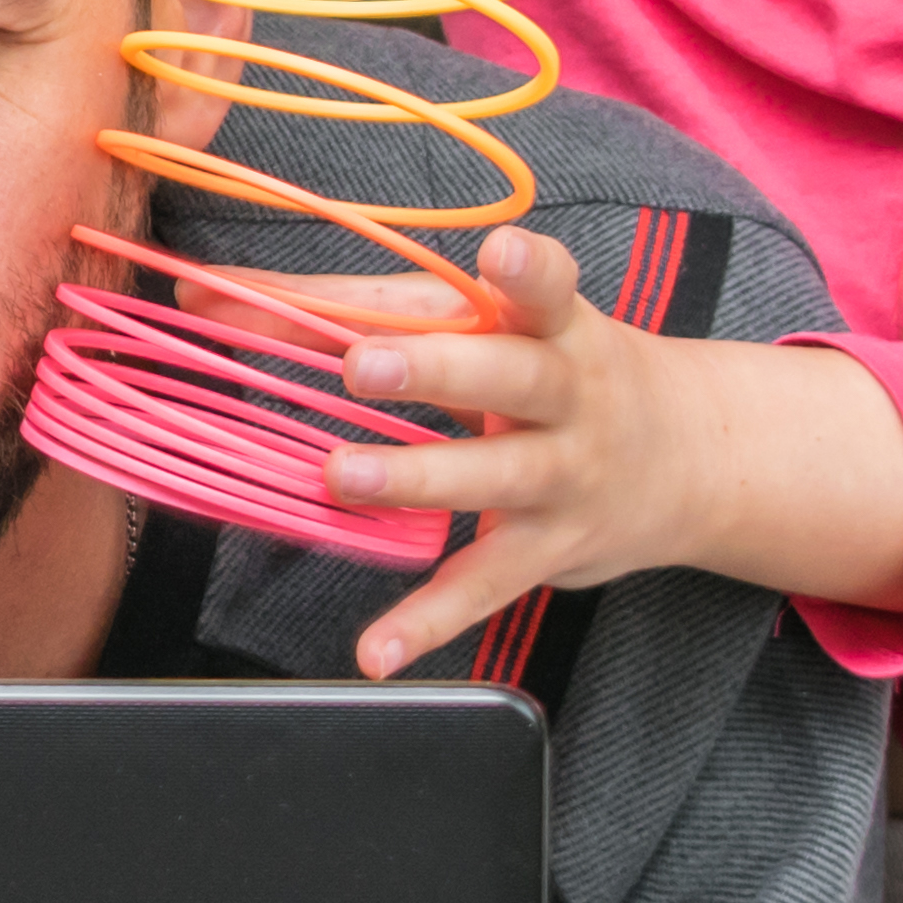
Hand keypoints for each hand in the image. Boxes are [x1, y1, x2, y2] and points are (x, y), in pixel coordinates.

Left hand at [302, 229, 902, 674]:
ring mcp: (563, 476)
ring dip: (417, 477)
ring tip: (342, 477)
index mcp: (555, 322)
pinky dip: (428, 622)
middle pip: (511, 376)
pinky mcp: (548, 550)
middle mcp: (569, 393)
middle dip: (438, 367)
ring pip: (494, 475)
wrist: (690, 457)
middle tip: (364, 364)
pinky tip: (375, 651)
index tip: (501, 251)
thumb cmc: (558, 369)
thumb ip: (365, 308)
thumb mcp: (500, 324)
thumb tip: (211, 298)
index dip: (523, 268)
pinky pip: (482, 586)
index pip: (538, 286)